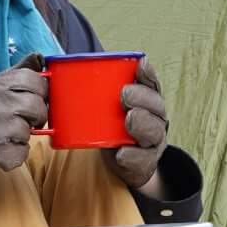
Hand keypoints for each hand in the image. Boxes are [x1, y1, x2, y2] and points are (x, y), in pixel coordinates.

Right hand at [0, 57, 46, 182]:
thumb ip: (17, 72)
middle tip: (27, 120)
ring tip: (6, 135)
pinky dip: (15, 154)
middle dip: (36, 117)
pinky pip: (21, 153)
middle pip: (37, 108)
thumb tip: (39, 57)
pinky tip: (2, 148)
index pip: (35, 80)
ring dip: (22, 137)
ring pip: (29, 133)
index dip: (42, 91)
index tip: (37, 98)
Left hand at [107, 57, 167, 188]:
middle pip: (156, 106)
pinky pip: (142, 159)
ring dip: (142, 124)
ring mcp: (152, 141)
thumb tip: (70, 66)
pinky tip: (122, 152)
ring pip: (154, 131)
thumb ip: (98, 89)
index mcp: (148, 101)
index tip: (140, 64)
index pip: (152, 84)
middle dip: (142, 98)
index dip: (148, 74)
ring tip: (129, 119)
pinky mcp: (145, 161)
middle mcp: (155, 118)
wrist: (123, 159)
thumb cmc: (113, 124)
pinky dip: (132, 156)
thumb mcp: (108, 105)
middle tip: (125, 93)